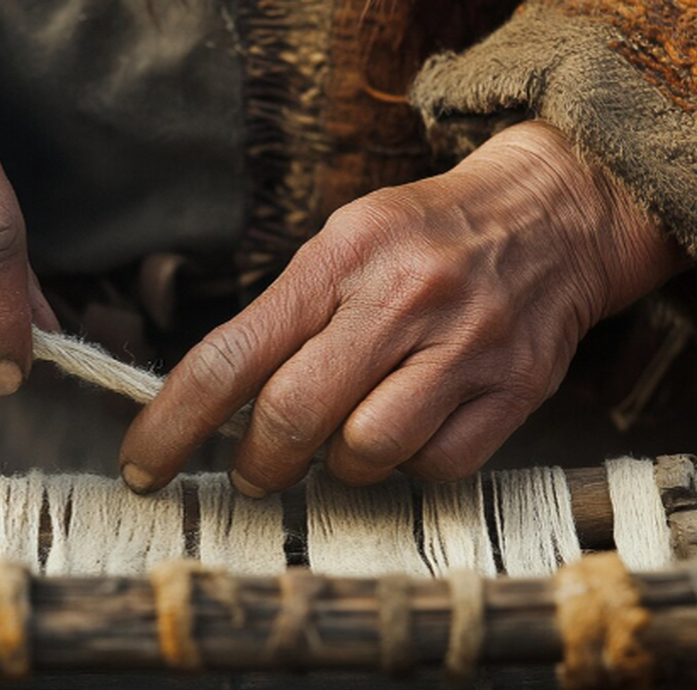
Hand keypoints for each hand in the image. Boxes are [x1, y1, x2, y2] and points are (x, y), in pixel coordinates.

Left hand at [120, 121, 685, 493]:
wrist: (555, 213)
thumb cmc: (426, 236)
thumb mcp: (343, 243)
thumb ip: (285, 319)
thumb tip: (221, 407)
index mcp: (339, 259)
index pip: (230, 356)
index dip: (173, 423)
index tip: (141, 467)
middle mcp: (399, 302)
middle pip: (292, 419)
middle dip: (256, 465)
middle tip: (252, 469)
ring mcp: (462, 348)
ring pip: (364, 455)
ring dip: (336, 466)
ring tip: (345, 434)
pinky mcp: (515, 390)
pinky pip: (435, 467)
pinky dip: (408, 466)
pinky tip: (410, 428)